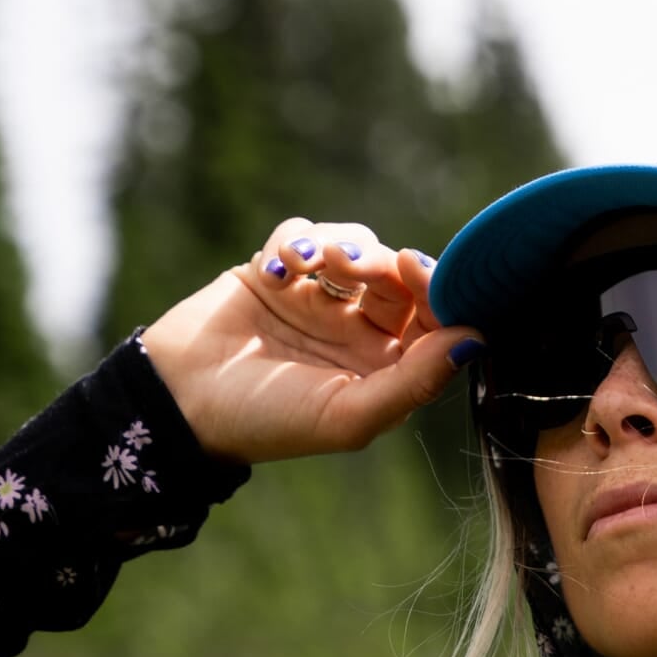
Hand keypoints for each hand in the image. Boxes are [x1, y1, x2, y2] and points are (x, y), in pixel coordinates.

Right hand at [139, 220, 480, 465]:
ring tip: (313, 263)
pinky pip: (306, 235)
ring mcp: (320, 301)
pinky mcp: (277, 273)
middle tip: (358, 263)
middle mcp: (361, 334)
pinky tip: (278, 269)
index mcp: (388, 370)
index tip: (419, 268)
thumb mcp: (350, 414)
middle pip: (400, 278)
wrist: (181, 402)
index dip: (437, 290)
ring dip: (343, 246)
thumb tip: (475, 341)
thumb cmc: (270, 421)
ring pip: (357, 248)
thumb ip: (416, 382)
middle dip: (385, 262)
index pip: (435, 320)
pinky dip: (298, 241)